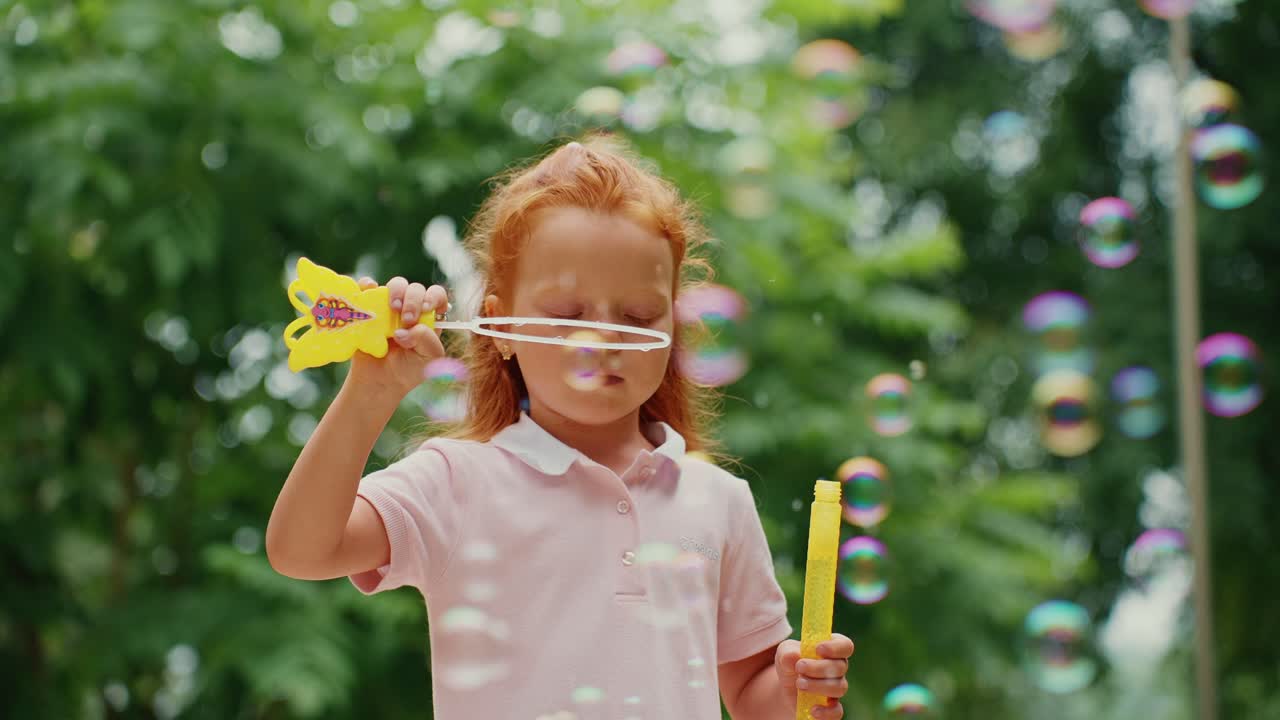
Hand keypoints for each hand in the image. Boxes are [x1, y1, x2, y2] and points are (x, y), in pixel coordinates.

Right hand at [347, 275, 448, 397]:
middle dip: (413, 299)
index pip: (437, 296)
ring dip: (396, 291)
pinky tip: (369, 290)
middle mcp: (410, 309)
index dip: (433, 297)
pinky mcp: (368, 308)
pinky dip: (367, 285)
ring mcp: (389, 307)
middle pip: (415, 289)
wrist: (380, 383)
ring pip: (396, 285)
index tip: (426, 308)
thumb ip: (427, 341)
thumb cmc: (408, 370)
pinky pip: (367, 288)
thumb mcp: (428, 359)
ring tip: (393, 308)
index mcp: (429, 318)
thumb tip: (406, 330)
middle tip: (407, 319)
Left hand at [775, 634, 853, 718]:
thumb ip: (787, 652)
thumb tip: (794, 656)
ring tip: (799, 684)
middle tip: (799, 667)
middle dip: (819, 667)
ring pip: (839, 687)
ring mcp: (836, 689)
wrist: (786, 687)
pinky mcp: (831, 708)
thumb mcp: (784, 653)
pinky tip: (812, 709)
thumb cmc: (790, 663)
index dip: (835, 647)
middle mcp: (839, 669)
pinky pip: (837, 712)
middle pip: (841, 667)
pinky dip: (826, 712)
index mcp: (832, 650)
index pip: (845, 646)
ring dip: (818, 686)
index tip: (818, 649)